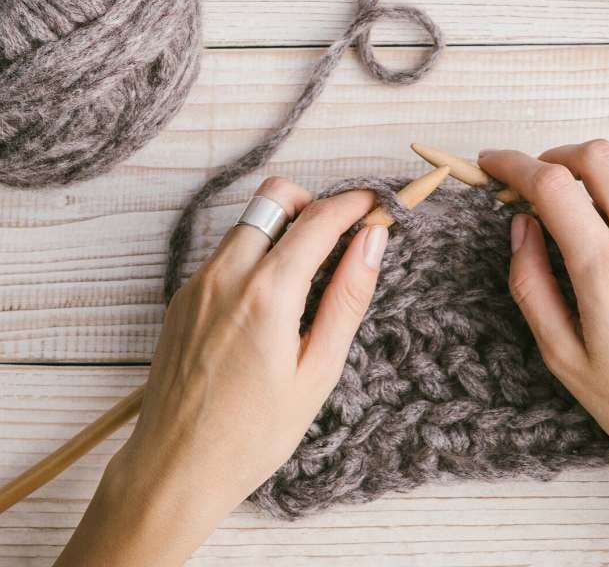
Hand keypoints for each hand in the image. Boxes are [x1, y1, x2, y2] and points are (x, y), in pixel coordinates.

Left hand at [55, 177, 388, 566]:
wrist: (174, 469)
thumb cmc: (254, 433)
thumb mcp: (318, 370)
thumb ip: (348, 296)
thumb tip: (373, 240)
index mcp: (267, 292)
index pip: (319, 219)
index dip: (354, 203)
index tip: (376, 203)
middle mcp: (226, 274)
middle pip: (275, 196)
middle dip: (314, 205)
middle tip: (338, 241)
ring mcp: (197, 282)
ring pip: (249, 222)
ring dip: (284, 229)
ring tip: (306, 279)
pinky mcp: (182, 297)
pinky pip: (225, 253)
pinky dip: (255, 255)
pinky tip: (269, 304)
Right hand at [479, 142, 608, 566]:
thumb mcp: (561, 355)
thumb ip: (530, 282)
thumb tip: (521, 226)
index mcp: (607, 272)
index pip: (553, 185)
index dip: (513, 164)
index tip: (492, 164)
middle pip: (598, 156)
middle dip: (556, 155)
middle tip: (534, 182)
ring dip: (593, 191)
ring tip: (579, 233)